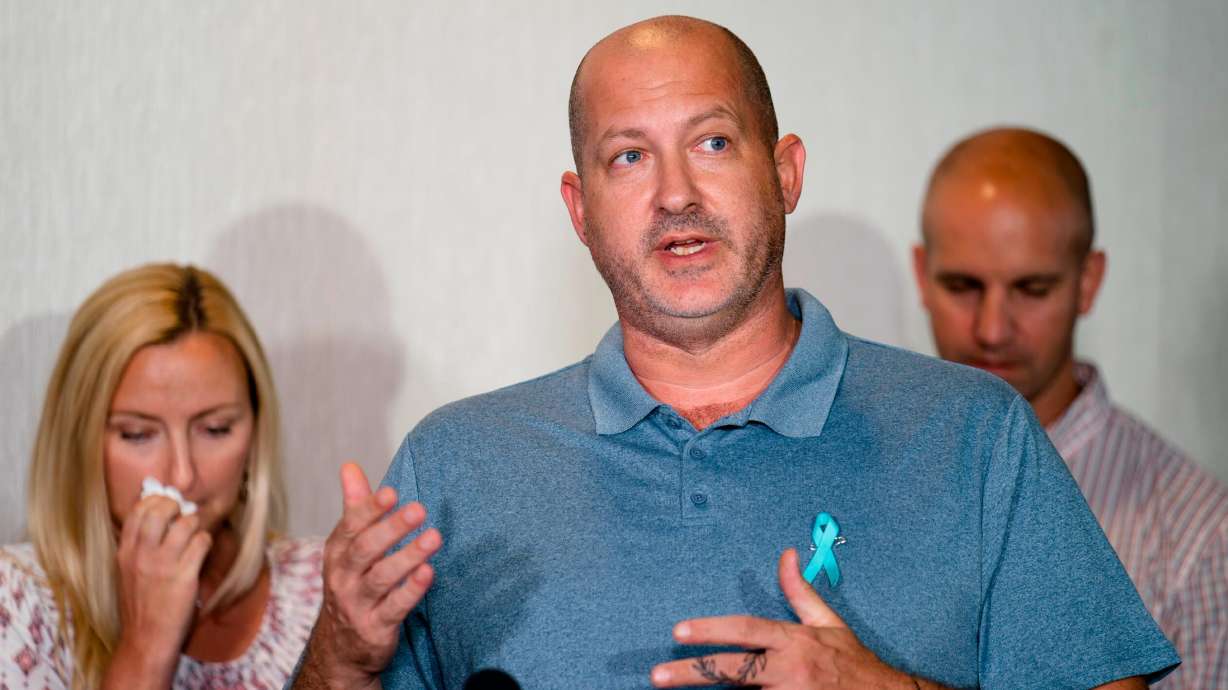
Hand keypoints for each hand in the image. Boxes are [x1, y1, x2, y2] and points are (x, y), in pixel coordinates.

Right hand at [109, 495, 211, 683]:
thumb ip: (139, 547)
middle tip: (183, 515)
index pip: (137, 511)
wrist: (146, 640)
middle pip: (159, 510)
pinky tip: (202, 551)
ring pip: (185, 523)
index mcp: (125, 553)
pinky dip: (206, 542)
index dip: (155, 501)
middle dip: (176, 506)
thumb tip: (158, 517)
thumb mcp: (128, 573)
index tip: (166, 505)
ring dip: (195, 525)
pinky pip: (201, 543)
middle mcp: (141, 555)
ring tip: (194, 536)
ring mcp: (162, 565)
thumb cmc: (141, 606)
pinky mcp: (184, 576)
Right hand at [297, 463, 441, 689]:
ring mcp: (357, 604)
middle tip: (419, 509)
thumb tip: (350, 466)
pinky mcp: (375, 628)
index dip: (369, 509)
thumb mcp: (348, 547)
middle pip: (365, 549)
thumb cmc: (352, 584)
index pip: (350, 526)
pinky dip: (412, 590)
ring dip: (409, 556)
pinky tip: (429, 572)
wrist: (341, 648)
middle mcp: (343, 578)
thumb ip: (354, 507)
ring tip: (434, 538)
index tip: (391, 492)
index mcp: (336, 553)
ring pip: (382, 578)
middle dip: (392, 528)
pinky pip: (395, 608)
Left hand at [651, 549, 918, 688]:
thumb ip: (799, 591)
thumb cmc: (852, 662)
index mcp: (793, 641)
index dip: (711, 629)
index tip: (678, 630)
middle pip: (733, 670)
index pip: (746, 630)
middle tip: (658, 675)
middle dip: (693, 672)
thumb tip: (786, 554)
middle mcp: (789, 670)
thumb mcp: (827, 622)